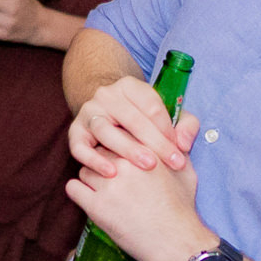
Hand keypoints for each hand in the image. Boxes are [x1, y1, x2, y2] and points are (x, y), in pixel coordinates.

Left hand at [65, 132, 210, 260]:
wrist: (177, 242)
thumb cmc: (182, 207)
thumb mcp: (185, 171)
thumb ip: (172, 149)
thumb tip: (167, 137)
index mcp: (146, 151)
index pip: (118, 135)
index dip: (117, 146)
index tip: (119, 157)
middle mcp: (126, 164)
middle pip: (99, 151)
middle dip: (104, 162)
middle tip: (111, 176)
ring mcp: (110, 185)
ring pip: (85, 169)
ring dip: (92, 178)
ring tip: (105, 192)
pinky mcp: (97, 206)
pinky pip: (73, 188)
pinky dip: (79, 192)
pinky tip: (91, 200)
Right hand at [70, 76, 196, 178]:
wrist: (108, 114)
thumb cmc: (144, 118)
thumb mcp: (168, 115)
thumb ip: (185, 125)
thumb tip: (183, 144)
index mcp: (130, 87)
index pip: (152, 106)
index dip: (168, 129)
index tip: (181, 149)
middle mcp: (106, 96)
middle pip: (132, 119)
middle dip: (156, 143)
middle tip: (173, 163)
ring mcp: (88, 112)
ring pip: (106, 131)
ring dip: (128, 150)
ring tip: (147, 165)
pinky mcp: (75, 132)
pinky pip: (80, 147)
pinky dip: (94, 160)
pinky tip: (111, 173)